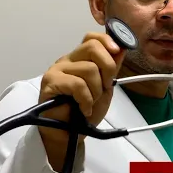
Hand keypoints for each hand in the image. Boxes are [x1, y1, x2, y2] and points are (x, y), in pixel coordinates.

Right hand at [38, 32, 125, 168]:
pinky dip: (86, 99)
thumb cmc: (84, 111)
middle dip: (107, 68)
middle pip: (92, 47)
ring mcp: (57, 70)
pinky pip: (78, 84)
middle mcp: (68, 60)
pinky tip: (84, 108)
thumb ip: (112, 68)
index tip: (117, 52)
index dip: (107, 41)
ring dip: (96, 90)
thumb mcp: (105, 88)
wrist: (69, 134)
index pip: (92, 37)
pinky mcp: (51, 82)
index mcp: (80, 59)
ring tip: (90, 102)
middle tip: (105, 87)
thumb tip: (122, 48)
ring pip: (89, 69)